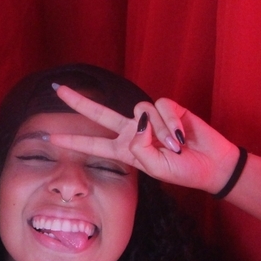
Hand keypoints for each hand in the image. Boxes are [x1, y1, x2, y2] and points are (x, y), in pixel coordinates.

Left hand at [49, 85, 240, 193]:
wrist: (210, 164)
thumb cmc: (182, 171)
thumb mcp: (156, 169)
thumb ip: (141, 147)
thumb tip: (138, 120)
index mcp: (125, 150)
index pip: (93, 144)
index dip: (72, 140)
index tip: (49, 136)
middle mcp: (133, 131)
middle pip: (99, 113)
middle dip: (78, 101)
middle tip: (57, 89)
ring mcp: (149, 119)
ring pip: (141, 110)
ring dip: (160, 130)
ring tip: (175, 147)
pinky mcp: (168, 108)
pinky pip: (162, 107)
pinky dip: (172, 122)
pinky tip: (182, 135)